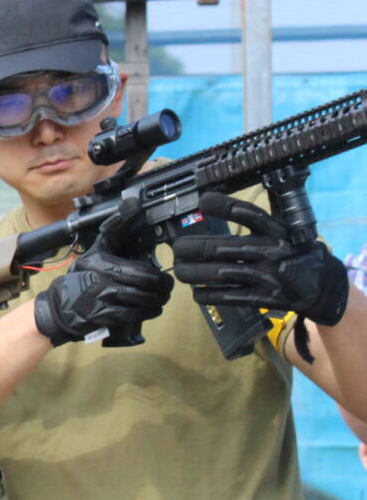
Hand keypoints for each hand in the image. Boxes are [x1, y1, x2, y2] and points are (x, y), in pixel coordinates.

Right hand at [34, 198, 173, 346]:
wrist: (61, 305)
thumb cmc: (82, 276)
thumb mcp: (94, 251)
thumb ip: (113, 231)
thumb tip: (131, 206)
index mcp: (102, 263)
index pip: (141, 270)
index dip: (158, 276)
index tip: (165, 278)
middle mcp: (103, 280)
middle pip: (145, 286)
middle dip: (162, 289)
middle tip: (167, 289)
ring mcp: (104, 299)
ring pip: (142, 301)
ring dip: (158, 301)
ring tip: (162, 299)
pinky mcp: (105, 315)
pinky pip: (134, 314)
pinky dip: (148, 312)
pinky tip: (154, 310)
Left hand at [170, 192, 348, 324]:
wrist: (322, 284)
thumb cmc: (295, 252)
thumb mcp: (284, 230)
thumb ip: (258, 223)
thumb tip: (216, 206)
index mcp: (276, 231)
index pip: (249, 214)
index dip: (224, 207)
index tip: (203, 202)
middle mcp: (269, 251)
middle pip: (221, 248)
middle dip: (192, 248)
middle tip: (178, 248)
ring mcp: (266, 276)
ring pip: (219, 274)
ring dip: (193, 273)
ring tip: (180, 271)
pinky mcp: (263, 297)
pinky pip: (229, 297)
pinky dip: (208, 295)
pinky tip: (196, 293)